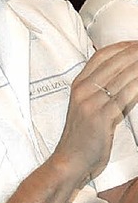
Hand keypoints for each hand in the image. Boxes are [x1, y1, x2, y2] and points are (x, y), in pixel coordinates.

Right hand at [51, 42, 137, 184]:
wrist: (70, 159)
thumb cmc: (82, 136)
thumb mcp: (86, 107)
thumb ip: (101, 90)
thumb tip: (126, 76)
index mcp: (78, 84)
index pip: (101, 56)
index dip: (122, 46)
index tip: (136, 43)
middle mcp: (82, 90)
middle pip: (114, 62)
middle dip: (136, 53)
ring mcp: (90, 102)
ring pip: (123, 77)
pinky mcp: (101, 116)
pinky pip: (126, 96)